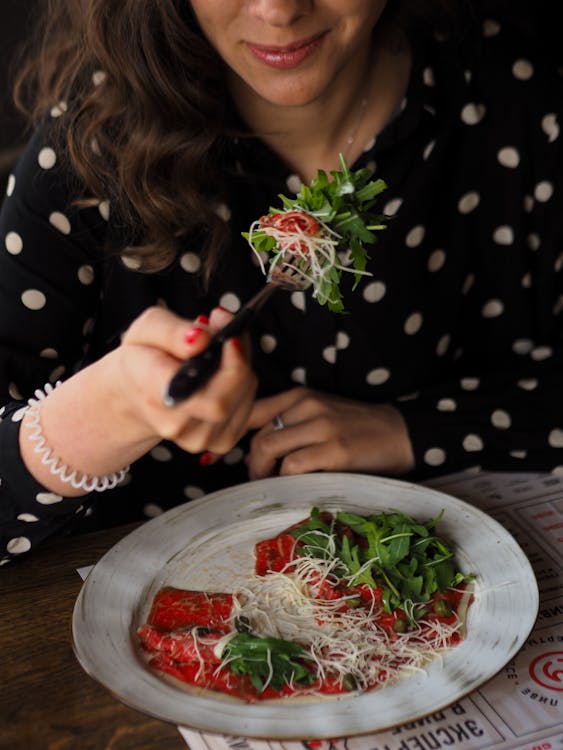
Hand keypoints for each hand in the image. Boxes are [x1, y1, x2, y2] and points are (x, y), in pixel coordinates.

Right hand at [21, 305, 256, 495]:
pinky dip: (246, 389)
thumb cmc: (141, 361)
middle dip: (239, 359)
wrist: (133, 396)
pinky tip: (227, 372)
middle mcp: (177, 425)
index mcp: (157, 395)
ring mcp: (197, 440)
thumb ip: (173, 329)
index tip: (223, 325)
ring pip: (244, 404)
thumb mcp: (146, 330)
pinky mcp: (216, 442)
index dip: (228, 359)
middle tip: (228, 329)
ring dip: (242, 371)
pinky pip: (247, 414)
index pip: (205, 392)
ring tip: (222, 349)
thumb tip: (203, 338)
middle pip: (230, 399)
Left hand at [246, 387, 414, 479]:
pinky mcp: (334, 450)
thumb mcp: (318, 414)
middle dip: (251, 464)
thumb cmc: (354, 428)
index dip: (234, 436)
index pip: (251, 411)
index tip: (229, 456)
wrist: (399, 433)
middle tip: (258, 479)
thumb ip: (286, 425)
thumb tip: (250, 454)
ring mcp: (321, 427)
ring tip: (271, 485)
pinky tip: (292, 487)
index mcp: (300, 395)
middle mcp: (308, 405)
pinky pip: (292, 467)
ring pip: (269, 449)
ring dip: (263, 474)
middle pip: (258, 436)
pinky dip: (285, 480)